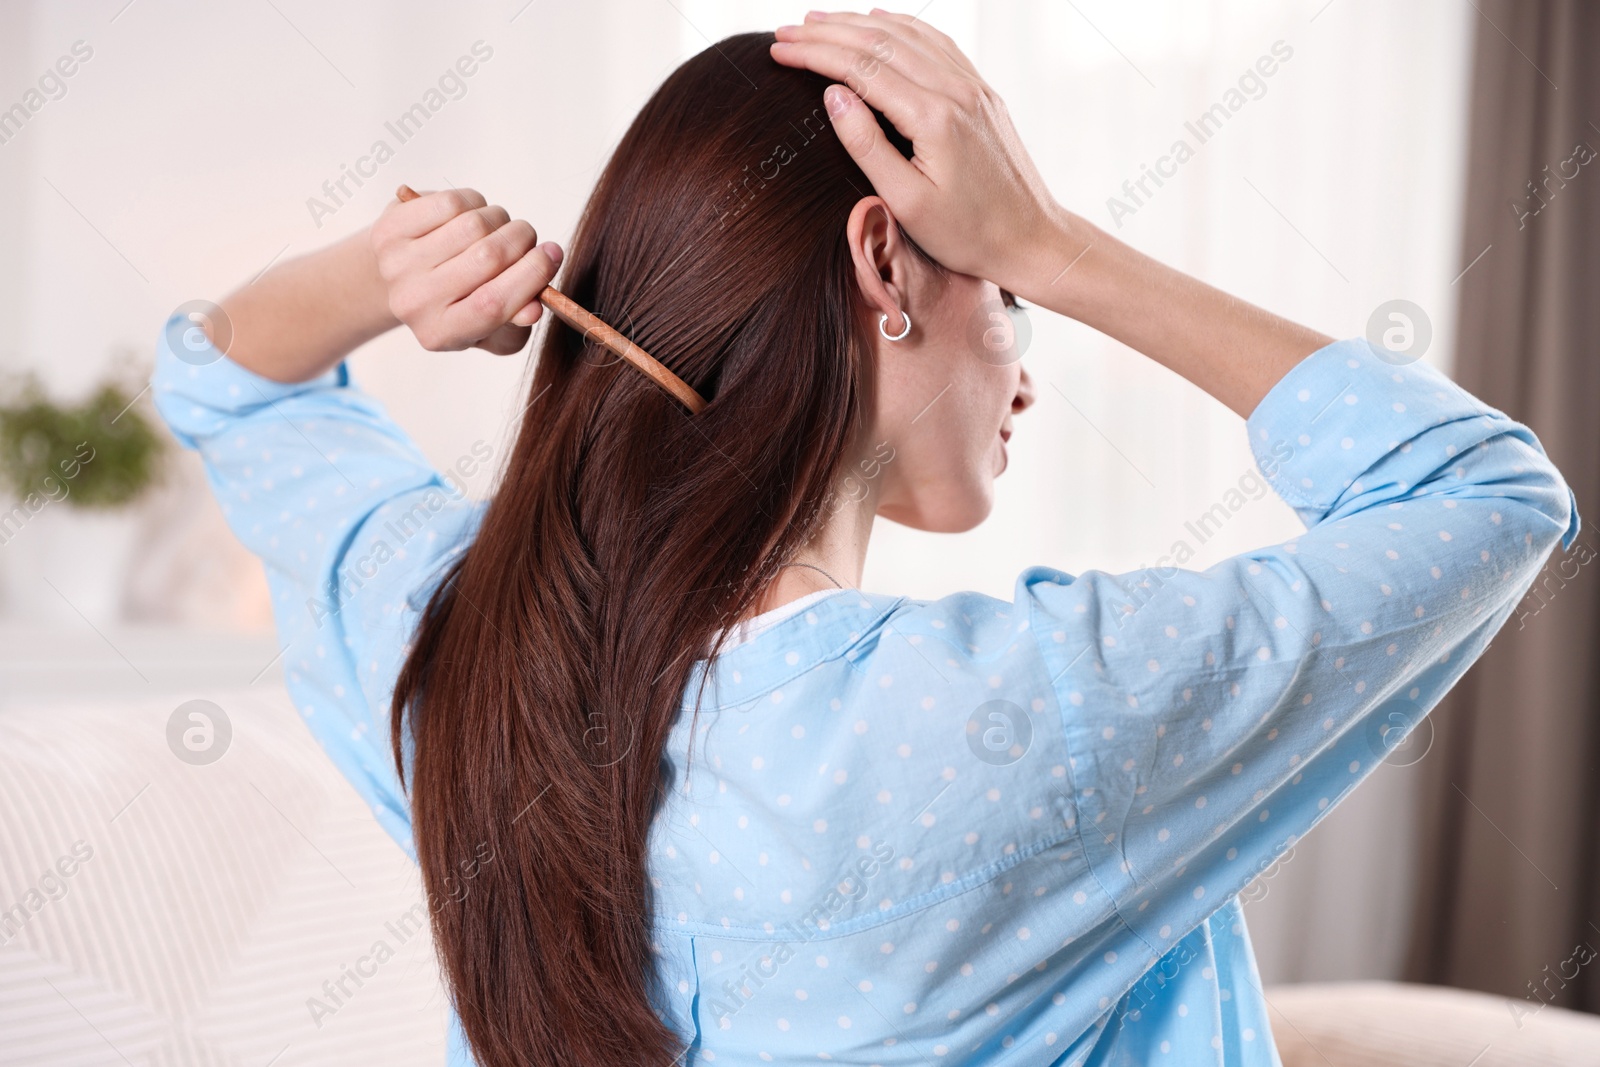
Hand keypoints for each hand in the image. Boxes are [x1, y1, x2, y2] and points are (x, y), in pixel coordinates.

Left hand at [370, 187, 563, 355]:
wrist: (400, 279)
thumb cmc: (457, 301)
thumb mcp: (490, 326)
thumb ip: (515, 322)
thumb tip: (534, 308)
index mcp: (442, 333)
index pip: (493, 305)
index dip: (531, 275)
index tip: (553, 254)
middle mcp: (415, 302)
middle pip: (488, 258)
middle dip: (521, 240)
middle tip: (527, 239)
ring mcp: (398, 264)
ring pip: (473, 225)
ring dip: (499, 219)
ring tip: (496, 229)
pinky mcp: (390, 229)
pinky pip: (451, 203)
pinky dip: (474, 202)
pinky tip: (470, 215)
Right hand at [770, 10, 1066, 295]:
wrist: (1030, 239)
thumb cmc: (967, 234)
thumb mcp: (907, 202)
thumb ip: (866, 145)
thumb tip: (833, 94)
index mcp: (933, 117)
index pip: (861, 68)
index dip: (814, 55)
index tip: (779, 49)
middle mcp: (956, 90)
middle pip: (880, 41)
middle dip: (828, 32)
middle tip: (786, 30)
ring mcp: (973, 87)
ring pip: (908, 35)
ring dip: (859, 23)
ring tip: (820, 22)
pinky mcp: (981, 93)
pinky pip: (936, 44)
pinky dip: (900, 27)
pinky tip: (878, 22)